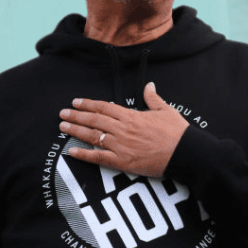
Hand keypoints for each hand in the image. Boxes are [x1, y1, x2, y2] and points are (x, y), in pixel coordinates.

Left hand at [59, 82, 188, 177]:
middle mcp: (123, 130)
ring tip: (63, 127)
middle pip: (94, 120)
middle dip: (76, 116)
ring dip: (76, 131)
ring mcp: (121, 146)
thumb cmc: (177, 132)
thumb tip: (149, 85)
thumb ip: (153, 98)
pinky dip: (84, 155)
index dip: (88, 104)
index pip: (104, 107)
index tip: (76, 102)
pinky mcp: (123, 162)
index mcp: (131, 116)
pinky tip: (72, 151)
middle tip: (62, 114)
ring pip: (93, 136)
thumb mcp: (166, 110)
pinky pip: (99, 158)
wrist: (185, 153)